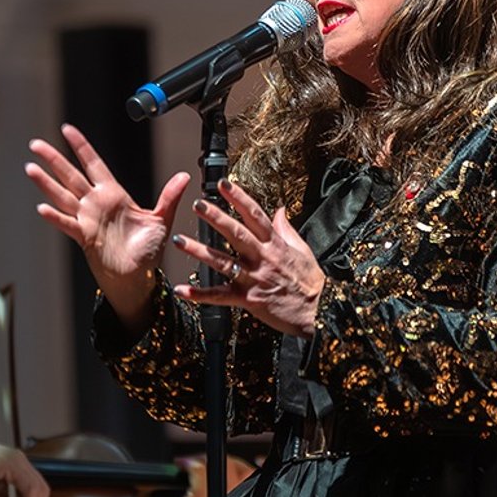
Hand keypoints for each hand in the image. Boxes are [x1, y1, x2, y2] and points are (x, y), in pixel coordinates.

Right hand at [27, 124, 190, 326]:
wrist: (139, 278)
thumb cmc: (148, 251)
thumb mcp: (161, 220)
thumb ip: (169, 197)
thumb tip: (184, 176)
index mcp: (114, 194)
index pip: (93, 164)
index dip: (81, 146)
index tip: (67, 129)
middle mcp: (97, 204)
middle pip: (70, 175)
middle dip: (54, 159)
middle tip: (36, 144)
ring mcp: (87, 220)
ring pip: (62, 196)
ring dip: (46, 183)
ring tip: (30, 168)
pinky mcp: (84, 237)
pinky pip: (68, 224)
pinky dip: (56, 217)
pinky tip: (42, 208)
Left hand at [170, 178, 325, 336]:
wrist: (318, 312)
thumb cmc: (310, 282)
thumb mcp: (302, 249)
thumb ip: (286, 229)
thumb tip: (279, 210)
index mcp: (275, 244)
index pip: (255, 215)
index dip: (239, 198)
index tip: (224, 184)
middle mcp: (262, 258)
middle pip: (236, 233)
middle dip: (216, 217)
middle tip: (198, 204)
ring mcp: (254, 278)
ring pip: (222, 262)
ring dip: (199, 251)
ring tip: (179, 241)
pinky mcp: (248, 299)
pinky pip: (220, 297)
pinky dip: (200, 295)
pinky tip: (182, 290)